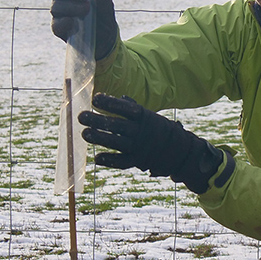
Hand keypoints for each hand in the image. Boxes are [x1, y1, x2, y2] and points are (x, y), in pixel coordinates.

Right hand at [50, 0, 118, 60]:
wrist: (105, 44)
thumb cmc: (104, 23)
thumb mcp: (108, 13)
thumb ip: (105, 3)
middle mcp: (63, 1)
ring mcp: (60, 16)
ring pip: (56, 7)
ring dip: (71, 6)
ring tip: (86, 9)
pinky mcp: (60, 30)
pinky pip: (56, 25)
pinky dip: (63, 22)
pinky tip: (72, 22)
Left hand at [78, 94, 222, 193]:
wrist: (179, 151)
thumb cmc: (158, 129)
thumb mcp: (148, 115)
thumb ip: (132, 107)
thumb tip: (118, 97)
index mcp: (144, 117)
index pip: (126, 109)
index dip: (111, 104)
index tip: (95, 99)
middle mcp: (141, 132)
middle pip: (118, 126)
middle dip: (98, 121)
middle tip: (81, 116)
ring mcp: (139, 147)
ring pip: (117, 143)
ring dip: (100, 139)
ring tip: (84, 133)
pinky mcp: (138, 161)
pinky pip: (122, 162)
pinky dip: (110, 160)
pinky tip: (97, 158)